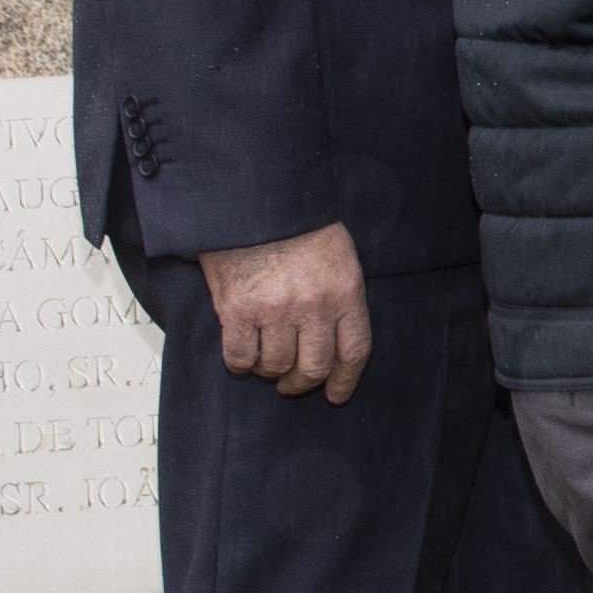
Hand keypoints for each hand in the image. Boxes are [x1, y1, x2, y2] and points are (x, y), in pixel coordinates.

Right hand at [200, 222, 369, 404]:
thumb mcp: (337, 254)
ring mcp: (275, 310)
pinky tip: (242, 354)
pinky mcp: (238, 310)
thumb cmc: (296, 222)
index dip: (345, 380)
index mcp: (345, 291)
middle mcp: (314, 305)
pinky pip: (240, 357)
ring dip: (269, 370)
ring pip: (275, 366)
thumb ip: (339, 296)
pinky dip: (241, 363)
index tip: (336, 394)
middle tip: (291, 384)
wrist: (254, 198)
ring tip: (264, 361)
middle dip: (302, 383)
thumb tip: (333, 337)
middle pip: (314, 367)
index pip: (354, 351)